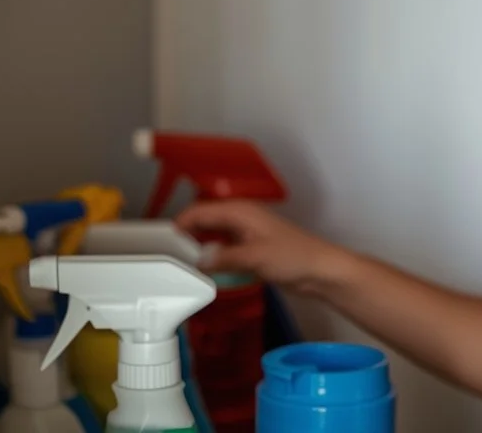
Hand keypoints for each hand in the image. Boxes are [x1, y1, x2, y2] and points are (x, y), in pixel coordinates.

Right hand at [174, 200, 348, 293]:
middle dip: (186, 234)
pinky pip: (223, 249)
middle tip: (167, 254)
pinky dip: (213, 256)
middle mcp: (241, 218)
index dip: (180, 223)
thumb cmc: (293, 257)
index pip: (201, 211)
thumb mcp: (254, 257)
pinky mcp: (251, 249)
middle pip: (205, 221)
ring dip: (199, 246)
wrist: (320, 271)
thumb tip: (198, 260)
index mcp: (240, 211)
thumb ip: (223, 257)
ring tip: (180, 263)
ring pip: (213, 235)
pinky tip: (204, 270)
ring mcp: (246, 234)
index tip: (162, 240)